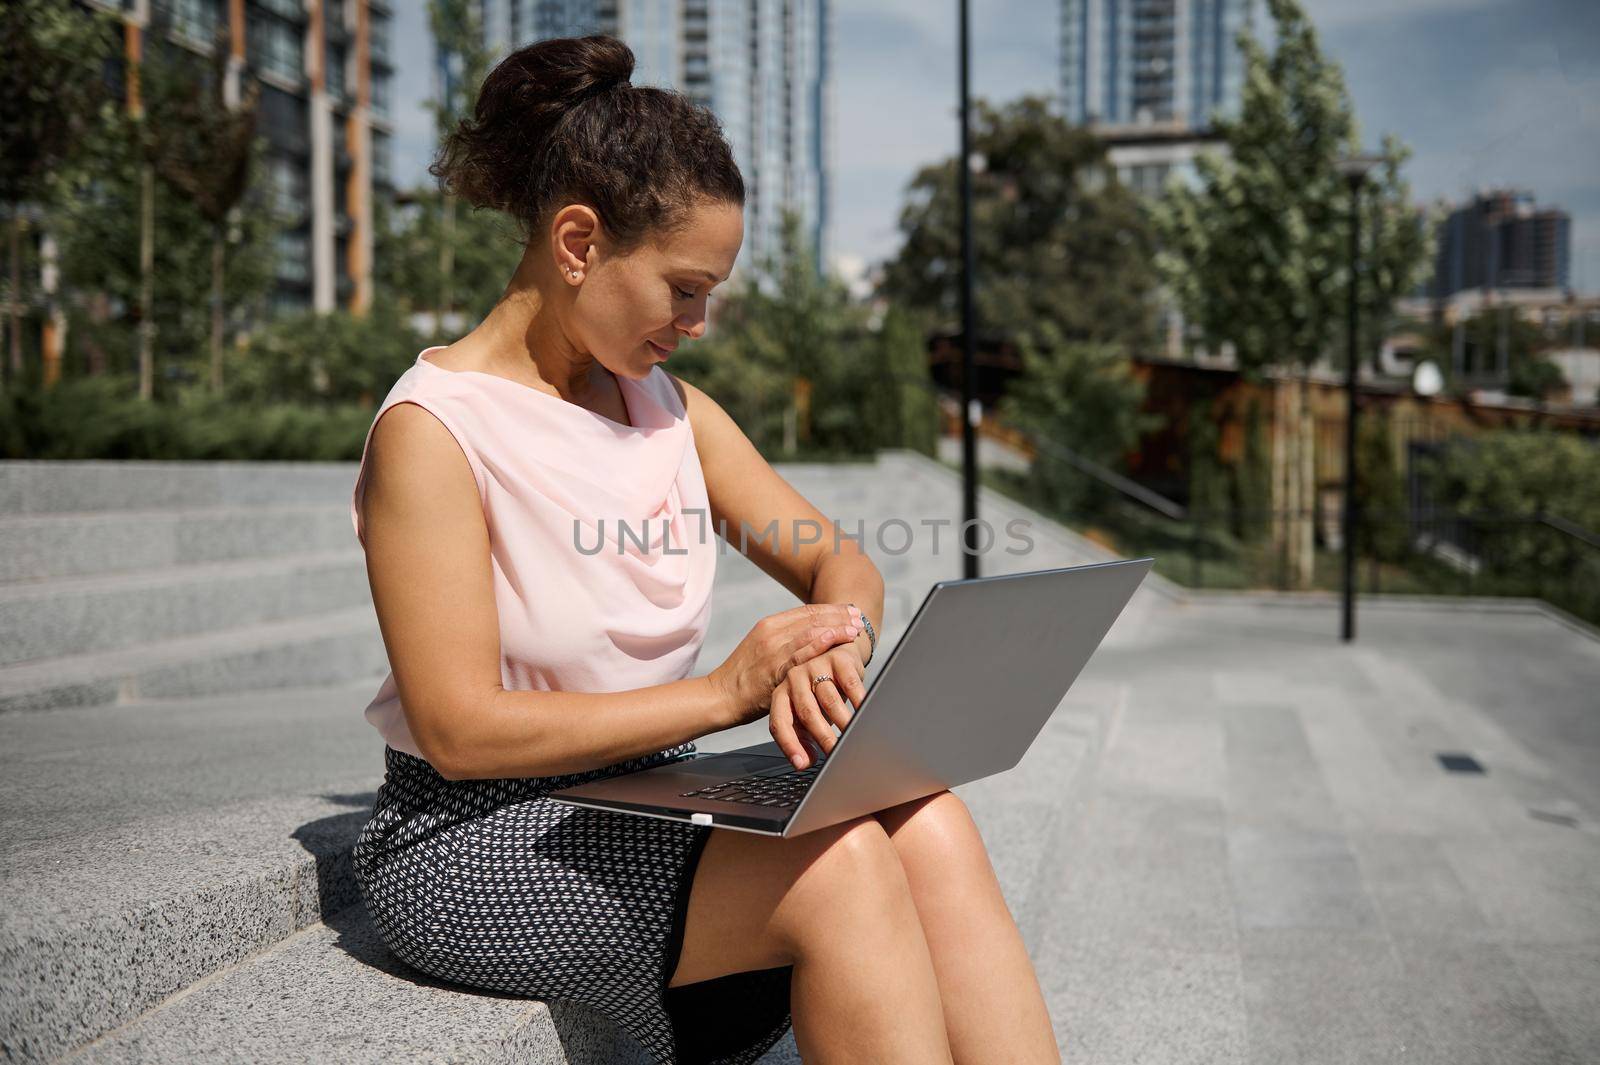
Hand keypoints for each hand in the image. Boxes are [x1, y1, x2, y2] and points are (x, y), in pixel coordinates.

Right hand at [708, 603, 860, 728]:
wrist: (720, 696)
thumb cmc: (742, 677)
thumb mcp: (761, 650)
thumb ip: (783, 641)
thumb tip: (809, 637)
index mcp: (768, 624)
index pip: (806, 611)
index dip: (830, 609)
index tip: (848, 610)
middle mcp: (771, 632)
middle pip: (811, 618)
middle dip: (838, 616)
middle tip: (858, 617)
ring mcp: (772, 650)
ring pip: (810, 631)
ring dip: (836, 628)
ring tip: (855, 629)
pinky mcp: (774, 670)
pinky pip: (801, 653)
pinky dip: (820, 643)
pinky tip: (835, 639)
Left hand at [768, 635, 868, 769]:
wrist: (838, 652)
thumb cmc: (821, 690)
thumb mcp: (808, 713)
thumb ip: (802, 736)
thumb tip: (806, 762)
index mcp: (781, 694)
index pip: (780, 723)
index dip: (790, 745)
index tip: (802, 764)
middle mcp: (794, 678)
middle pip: (807, 712)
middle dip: (823, 737)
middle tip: (836, 754)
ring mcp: (815, 666)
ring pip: (829, 700)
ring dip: (843, 722)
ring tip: (853, 739)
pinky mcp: (837, 659)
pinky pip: (850, 685)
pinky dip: (859, 702)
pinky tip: (865, 714)